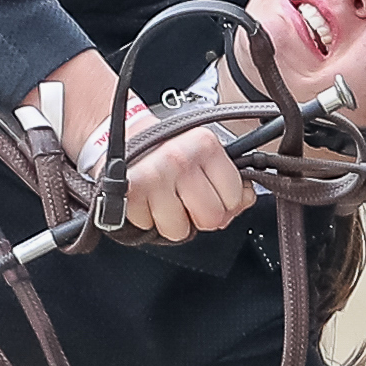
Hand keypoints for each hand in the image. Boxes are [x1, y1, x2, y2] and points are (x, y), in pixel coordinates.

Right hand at [116, 118, 256, 241]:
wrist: (120, 136)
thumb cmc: (166, 148)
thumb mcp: (205, 155)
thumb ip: (232, 181)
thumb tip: (246, 201)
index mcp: (205, 146)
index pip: (235, 198)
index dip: (225, 202)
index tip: (210, 192)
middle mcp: (180, 159)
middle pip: (210, 219)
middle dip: (200, 217)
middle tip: (187, 201)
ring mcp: (154, 176)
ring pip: (179, 230)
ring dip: (170, 220)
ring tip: (163, 198)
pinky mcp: (130, 192)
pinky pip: (149, 227)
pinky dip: (146, 217)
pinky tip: (146, 198)